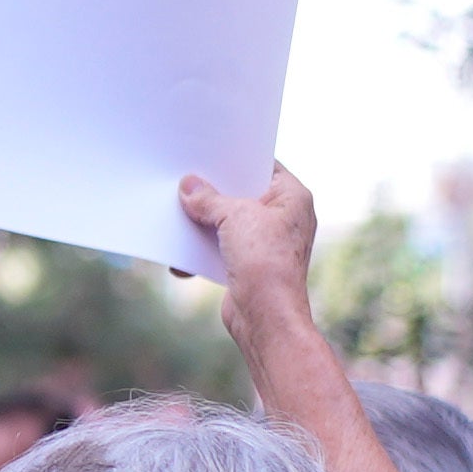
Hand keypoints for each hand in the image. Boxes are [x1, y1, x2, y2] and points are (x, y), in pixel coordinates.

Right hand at [178, 163, 315, 325]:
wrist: (265, 315)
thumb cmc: (266, 261)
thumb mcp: (234, 217)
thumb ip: (209, 199)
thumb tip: (189, 186)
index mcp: (294, 198)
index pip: (264, 167)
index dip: (237, 160)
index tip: (209, 156)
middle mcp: (285, 218)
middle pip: (242, 195)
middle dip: (213, 194)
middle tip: (186, 184)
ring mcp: (268, 242)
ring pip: (229, 223)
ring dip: (203, 225)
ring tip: (178, 219)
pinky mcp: (250, 264)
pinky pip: (222, 248)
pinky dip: (202, 251)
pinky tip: (181, 260)